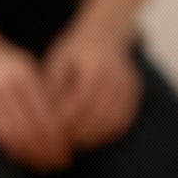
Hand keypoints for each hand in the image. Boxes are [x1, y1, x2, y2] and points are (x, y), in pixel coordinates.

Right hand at [0, 34, 71, 171]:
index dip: (55, 138)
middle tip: (55, 164)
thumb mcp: (25, 68)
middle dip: (44, 150)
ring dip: (25, 153)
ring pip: (9, 134)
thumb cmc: (3, 61)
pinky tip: (17, 154)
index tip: (65, 152)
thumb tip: (58, 126)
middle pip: (28, 128)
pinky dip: (5, 145)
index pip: (44, 114)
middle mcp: (5, 86)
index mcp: (24, 75)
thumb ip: (40, 92)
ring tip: (38, 163)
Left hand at [44, 23, 142, 151]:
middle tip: (59, 144)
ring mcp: (129, 84)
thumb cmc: (73, 51)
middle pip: (97, 115)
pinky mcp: (134, 92)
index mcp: (95, 66)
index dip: (63, 122)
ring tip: (73, 142)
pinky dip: (106, 133)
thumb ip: (52, 90)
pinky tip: (90, 137)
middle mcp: (117, 75)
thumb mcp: (57, 64)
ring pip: (112, 122)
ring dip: (92, 137)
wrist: (105, 33)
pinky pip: (123, 120)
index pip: (79, 103)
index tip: (48, 133)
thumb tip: (43, 120)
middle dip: (77, 133)